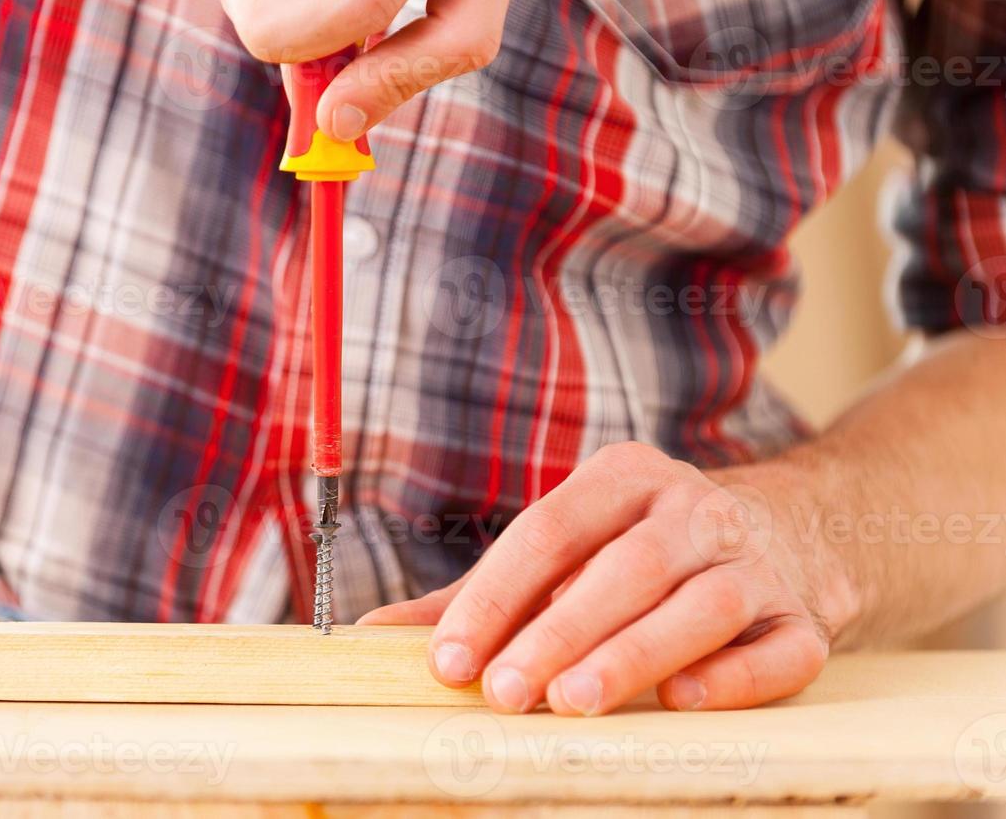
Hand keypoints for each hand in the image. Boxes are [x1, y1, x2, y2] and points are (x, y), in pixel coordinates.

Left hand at [360, 442, 857, 714]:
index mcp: (624, 479)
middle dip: (556, 632)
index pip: (548, 529)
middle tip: (504, 693)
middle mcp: (693, 510)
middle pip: (622, 568)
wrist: (793, 530)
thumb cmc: (642, 550)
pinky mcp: (806, 619)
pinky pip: (781, 650)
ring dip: (634, 654)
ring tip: (574, 702)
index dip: (495, 596)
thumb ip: (479, 594)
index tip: (449, 659)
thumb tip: (375, 635)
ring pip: (699, 605)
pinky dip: (737, 677)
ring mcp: (756, 563)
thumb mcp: (566, 550)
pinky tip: (683, 701)